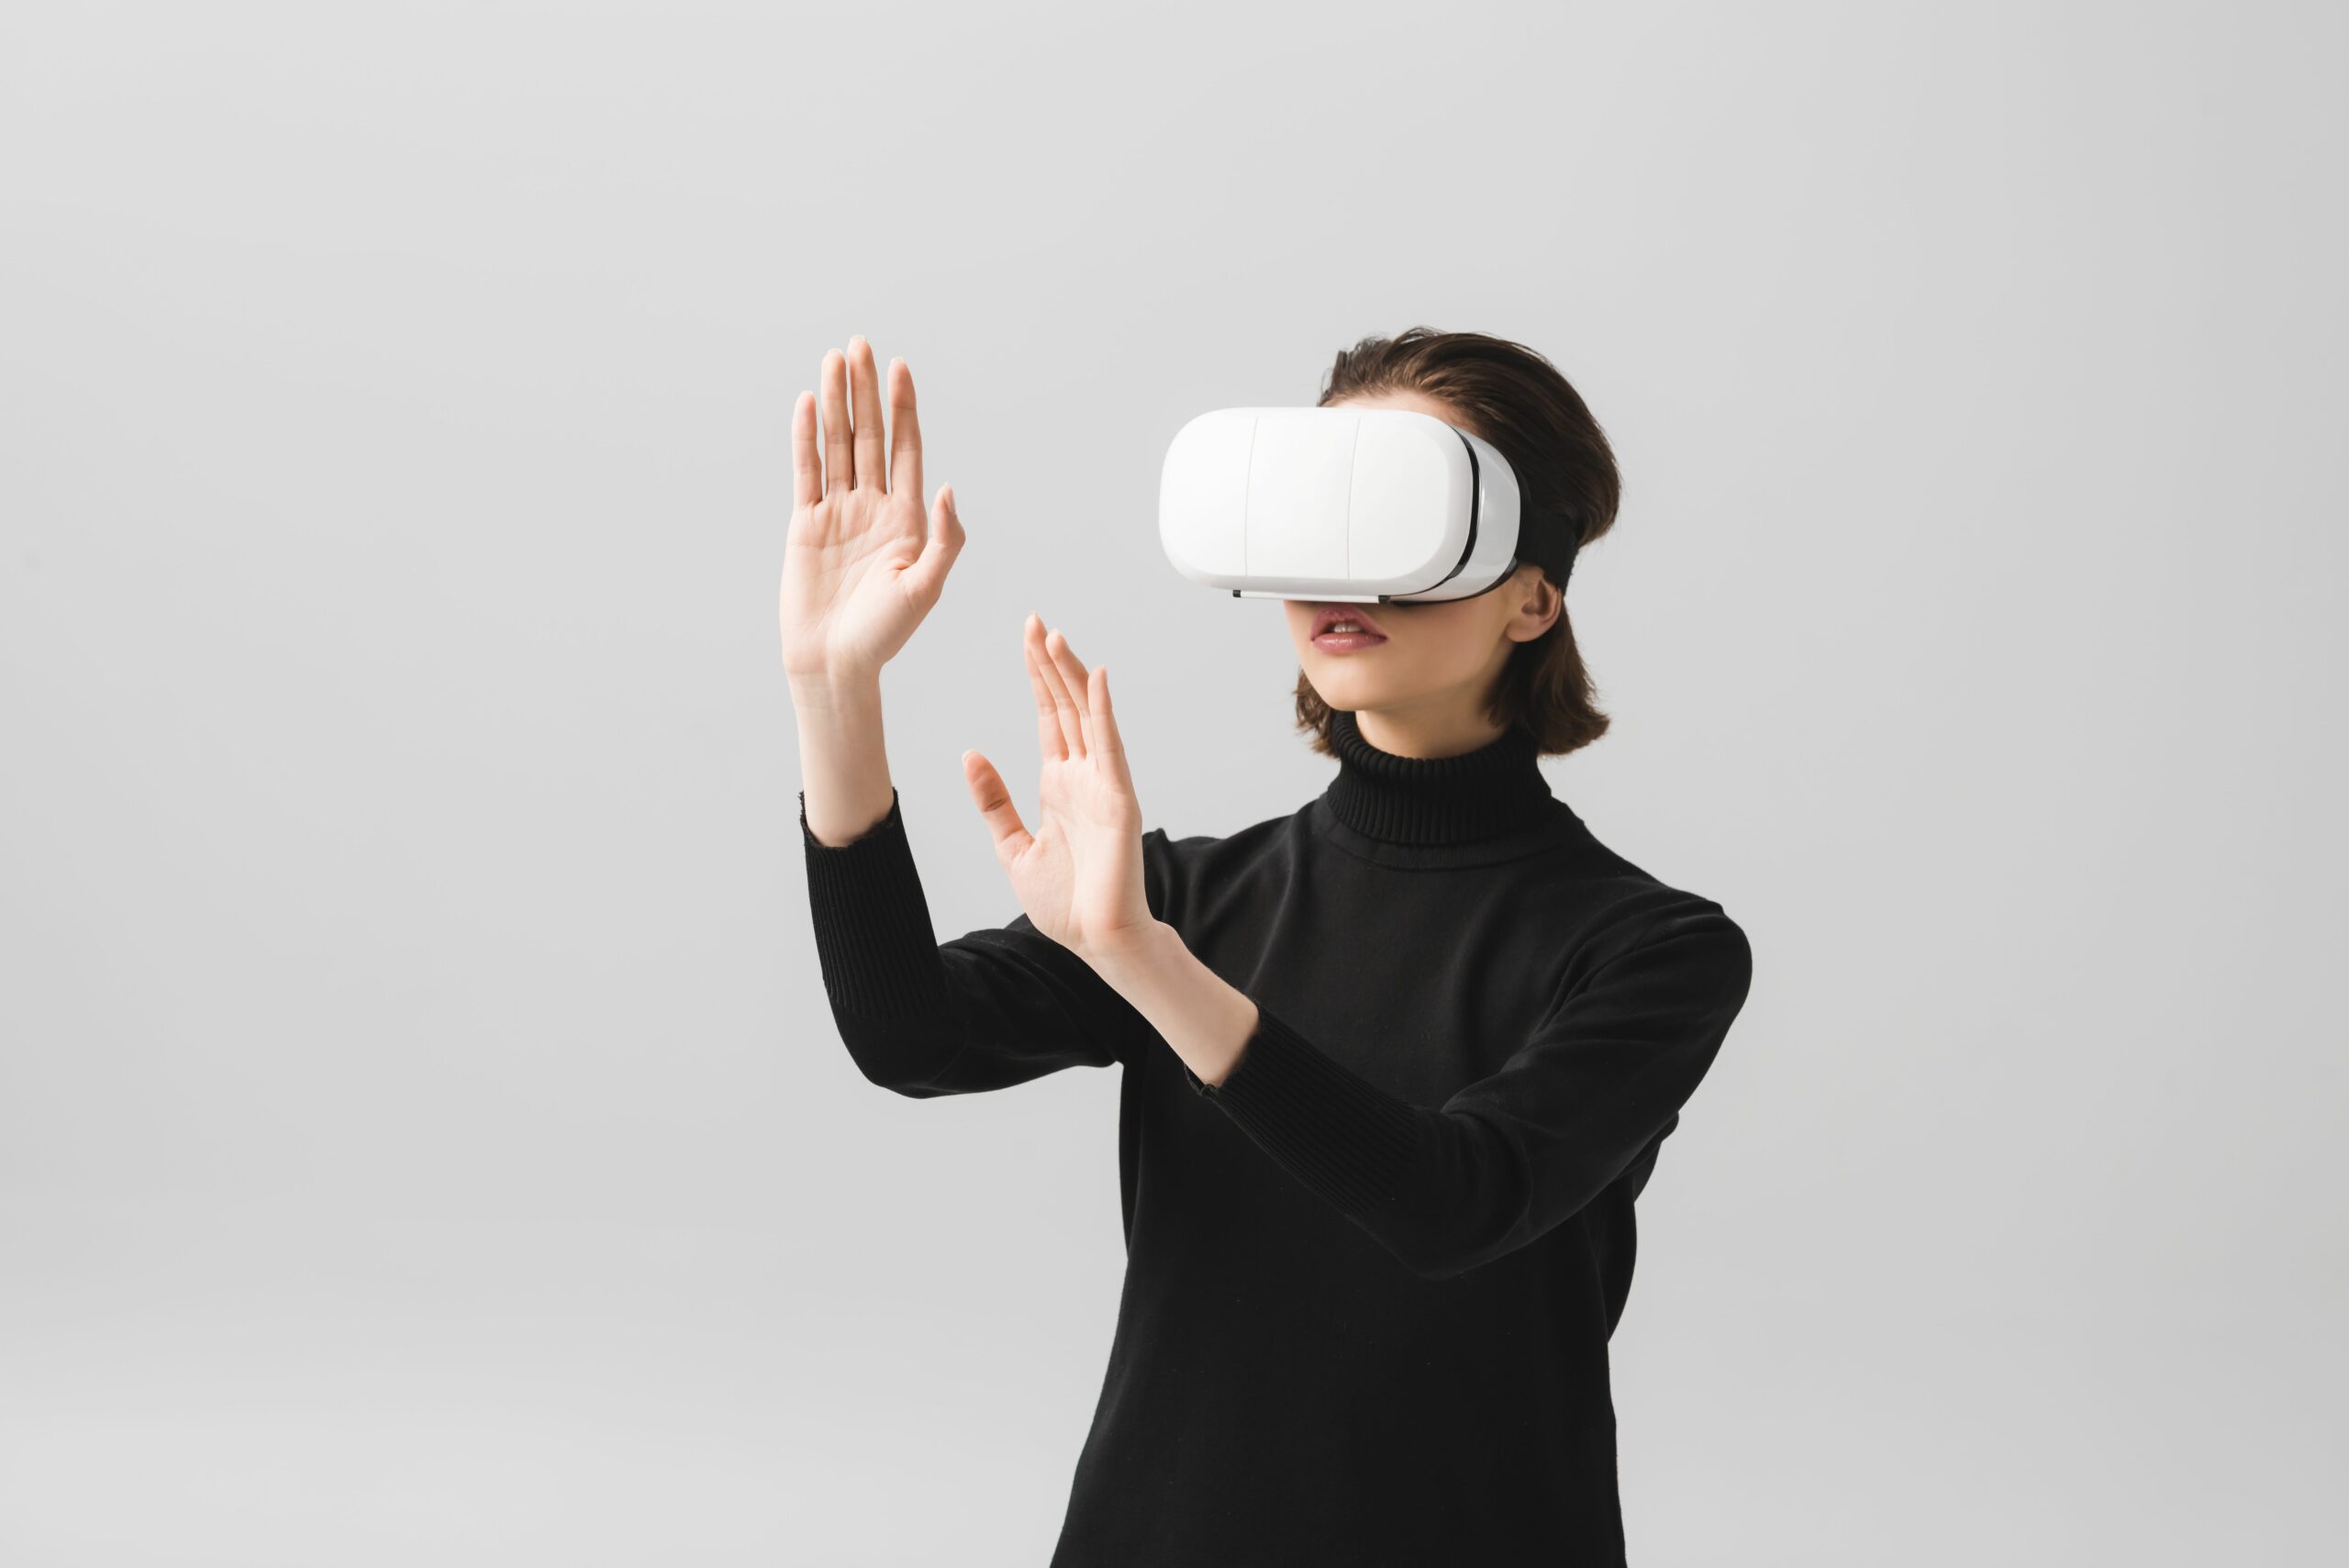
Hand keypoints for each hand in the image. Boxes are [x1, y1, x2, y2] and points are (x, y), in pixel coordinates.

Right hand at [780, 335, 962, 683]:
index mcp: (909, 518)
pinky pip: (806, 471)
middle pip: (869, 436)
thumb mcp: (925, 587)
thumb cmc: (885, 634)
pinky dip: (805, 437)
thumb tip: (950, 487)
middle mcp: (874, 507)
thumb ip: (945, 539)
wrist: (835, 663)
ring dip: (835, 402)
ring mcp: (838, 512)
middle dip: (866, 391)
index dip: (904, 408)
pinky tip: (807, 402)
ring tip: (834, 360)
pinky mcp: (805, 524)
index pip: (906, 449)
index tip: (902, 367)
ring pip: (836, 446)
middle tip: (862, 344)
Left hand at [963, 615, 1157, 964]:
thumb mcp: (1012, 847)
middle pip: (1064, 706)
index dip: (1036, 678)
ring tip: (1054, 637)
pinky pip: (1110, 746)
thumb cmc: (1066, 902)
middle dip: (1049, 663)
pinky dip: (1103, 710)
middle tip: (1035, 621)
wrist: (1097, 940)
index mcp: (1059, 785)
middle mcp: (1083, 776)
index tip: (1026, 640)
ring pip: (1086, 716)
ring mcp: (1103, 785)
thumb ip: (994, 801)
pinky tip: (1095, 678)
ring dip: (1072, 675)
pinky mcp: (1118, 799)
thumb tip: (970, 755)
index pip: (1047, 717)